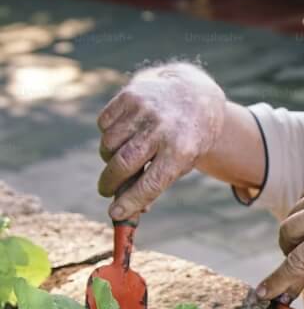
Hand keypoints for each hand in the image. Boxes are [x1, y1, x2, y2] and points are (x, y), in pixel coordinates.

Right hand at [97, 63, 225, 219]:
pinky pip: (104, 124)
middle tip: (106, 191)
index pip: (151, 183)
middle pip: (123, 164)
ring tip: (124, 157)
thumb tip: (127, 211)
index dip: (131, 201)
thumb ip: (156, 184)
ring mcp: (144, 110)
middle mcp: (162, 129)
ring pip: (109, 145)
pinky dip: (108, 134)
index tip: (115, 214)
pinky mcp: (129, 96)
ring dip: (109, 157)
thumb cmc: (186, 138)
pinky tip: (125, 133)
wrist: (193, 94)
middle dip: (110, 183)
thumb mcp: (182, 162)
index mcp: (182, 150)